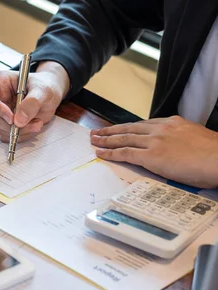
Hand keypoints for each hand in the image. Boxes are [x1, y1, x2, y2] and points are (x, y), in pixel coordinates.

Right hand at [0, 61, 69, 141]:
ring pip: (1, 129)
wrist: (50, 95)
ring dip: (21, 131)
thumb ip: (32, 103)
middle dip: (13, 125)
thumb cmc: (45, 86)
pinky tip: (33, 125)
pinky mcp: (5, 124)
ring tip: (37, 122)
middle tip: (33, 122)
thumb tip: (19, 120)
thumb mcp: (43, 90)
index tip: (12, 117)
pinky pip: (8, 136)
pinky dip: (22, 135)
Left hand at [91, 116, 217, 187]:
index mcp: (173, 123)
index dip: (128, 128)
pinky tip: (101, 153)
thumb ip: (181, 140)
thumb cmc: (214, 154)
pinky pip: (125, 153)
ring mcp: (154, 141)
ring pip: (123, 139)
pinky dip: (110, 153)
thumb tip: (178, 149)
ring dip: (105, 140)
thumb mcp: (196, 138)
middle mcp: (161, 129)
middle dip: (111, 131)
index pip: (144, 125)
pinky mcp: (151, 156)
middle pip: (129, 128)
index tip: (118, 129)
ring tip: (94, 141)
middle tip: (97, 132)